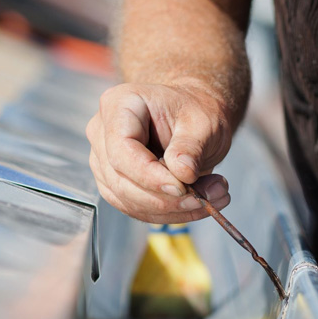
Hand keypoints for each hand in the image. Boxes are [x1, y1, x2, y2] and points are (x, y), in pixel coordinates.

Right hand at [86, 82, 232, 222]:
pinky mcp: (116, 184)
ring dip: (172, 209)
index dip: (149, 175)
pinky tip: (199, 205)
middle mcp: (103, 133)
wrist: (193, 118)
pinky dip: (170, 213)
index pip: (121, 150)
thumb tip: (183, 174)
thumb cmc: (195, 111)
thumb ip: (191, 147)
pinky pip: (137, 209)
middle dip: (166, 198)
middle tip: (208, 198)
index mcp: (120, 105)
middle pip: (122, 180)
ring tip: (214, 198)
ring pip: (129, 200)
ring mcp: (105, 161)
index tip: (183, 188)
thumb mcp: (203, 122)